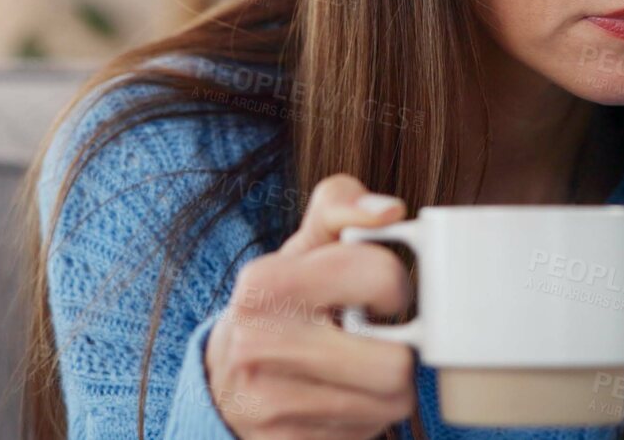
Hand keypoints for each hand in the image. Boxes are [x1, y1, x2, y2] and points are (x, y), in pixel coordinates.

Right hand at [206, 174, 416, 438]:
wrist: (222, 380)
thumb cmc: (279, 304)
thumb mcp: (301, 248)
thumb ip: (341, 207)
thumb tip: (391, 210)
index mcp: (265, 282)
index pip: (380, 276)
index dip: (397, 286)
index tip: (380, 295)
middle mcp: (260, 344)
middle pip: (396, 364)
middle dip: (401, 349)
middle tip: (377, 337)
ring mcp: (270, 404)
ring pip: (391, 405)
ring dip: (389, 387)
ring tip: (361, 368)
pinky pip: (368, 434)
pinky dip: (366, 417)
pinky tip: (342, 397)